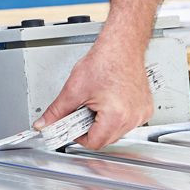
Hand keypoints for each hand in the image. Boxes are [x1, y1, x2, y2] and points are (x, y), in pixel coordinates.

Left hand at [33, 41, 153, 149]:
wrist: (122, 46)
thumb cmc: (105, 61)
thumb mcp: (74, 89)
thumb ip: (56, 111)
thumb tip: (44, 123)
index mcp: (116, 116)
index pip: (94, 143)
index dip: (78, 136)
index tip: (72, 127)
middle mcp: (133, 118)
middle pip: (105, 139)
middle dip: (90, 128)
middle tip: (82, 111)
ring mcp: (141, 114)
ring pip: (116, 132)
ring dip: (103, 123)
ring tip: (96, 103)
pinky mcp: (145, 108)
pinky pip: (127, 122)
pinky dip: (116, 116)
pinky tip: (109, 101)